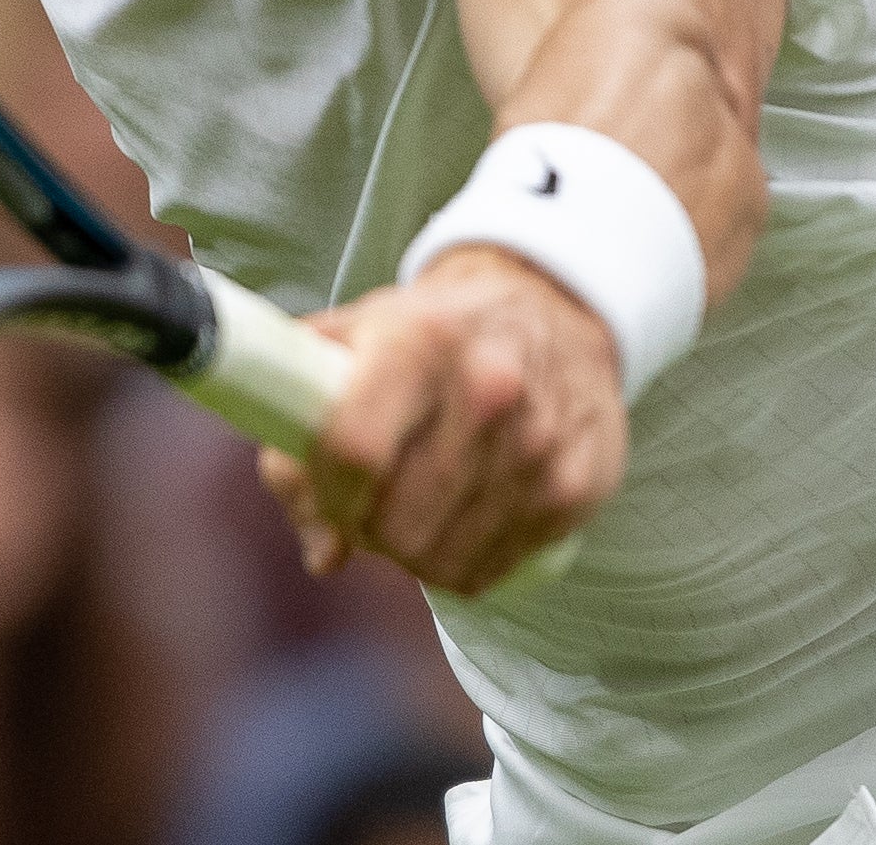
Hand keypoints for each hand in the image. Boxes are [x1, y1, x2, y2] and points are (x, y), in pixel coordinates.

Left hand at [258, 245, 625, 596]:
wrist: (553, 306)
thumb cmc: (435, 330)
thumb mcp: (354, 338)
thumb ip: (302, 433)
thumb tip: (323, 554)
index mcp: (421, 339)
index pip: (355, 449)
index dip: (326, 489)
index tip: (327, 489)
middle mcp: (488, 388)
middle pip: (396, 523)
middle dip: (366, 528)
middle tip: (367, 505)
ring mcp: (538, 443)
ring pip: (440, 561)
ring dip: (411, 551)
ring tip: (414, 507)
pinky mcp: (574, 488)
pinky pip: (487, 570)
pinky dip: (460, 559)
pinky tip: (459, 515)